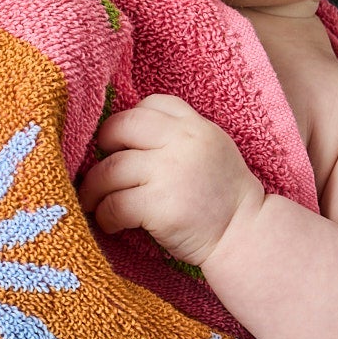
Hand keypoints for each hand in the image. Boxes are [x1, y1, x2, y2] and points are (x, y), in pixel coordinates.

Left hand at [75, 93, 264, 269]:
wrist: (244, 235)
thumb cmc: (223, 197)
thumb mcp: (212, 149)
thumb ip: (179, 136)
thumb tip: (127, 137)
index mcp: (195, 127)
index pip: (151, 103)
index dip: (128, 121)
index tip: (122, 144)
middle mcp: (182, 143)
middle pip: (122, 127)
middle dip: (103, 146)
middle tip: (99, 169)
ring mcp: (170, 173)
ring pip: (110, 169)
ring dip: (93, 188)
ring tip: (94, 202)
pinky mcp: (160, 206)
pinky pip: (115, 203)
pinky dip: (105, 215)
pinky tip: (111, 223)